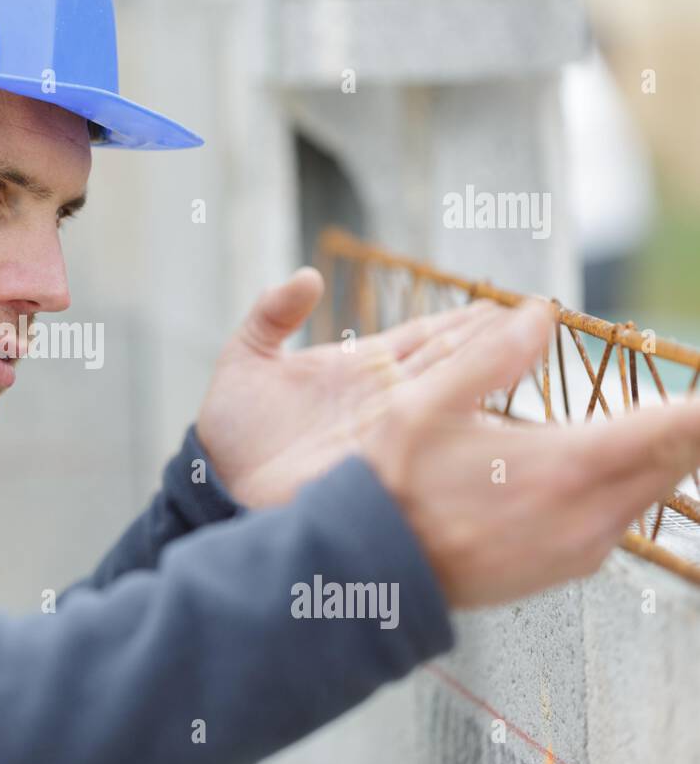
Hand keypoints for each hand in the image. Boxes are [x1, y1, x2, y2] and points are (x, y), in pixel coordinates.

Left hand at [195, 267, 507, 506]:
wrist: (219, 486)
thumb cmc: (232, 432)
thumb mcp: (245, 361)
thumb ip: (272, 315)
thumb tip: (309, 277)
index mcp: (360, 366)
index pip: (426, 334)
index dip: (465, 320)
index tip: (508, 305)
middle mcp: (385, 396)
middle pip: (452, 360)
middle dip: (496, 340)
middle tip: (542, 321)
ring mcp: (389, 429)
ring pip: (451, 392)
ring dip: (492, 373)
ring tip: (536, 351)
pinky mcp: (384, 459)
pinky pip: (432, 437)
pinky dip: (468, 425)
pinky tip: (504, 411)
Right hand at [360, 301, 699, 607]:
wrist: (370, 571)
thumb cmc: (392, 488)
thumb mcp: (421, 406)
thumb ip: (489, 356)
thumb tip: (539, 312)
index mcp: (567, 465)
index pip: (680, 429)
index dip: (697, 405)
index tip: (694, 390)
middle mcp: (590, 514)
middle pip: (679, 461)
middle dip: (677, 426)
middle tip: (661, 401)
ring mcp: (583, 548)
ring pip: (650, 491)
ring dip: (646, 457)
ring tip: (617, 431)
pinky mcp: (570, 568)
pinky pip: (619, 520)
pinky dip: (618, 490)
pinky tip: (576, 475)